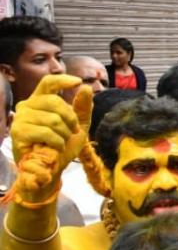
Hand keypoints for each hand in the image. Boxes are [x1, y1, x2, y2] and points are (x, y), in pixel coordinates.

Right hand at [10, 76, 92, 196]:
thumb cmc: (61, 146)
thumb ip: (82, 108)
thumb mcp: (78, 127)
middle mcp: (27, 106)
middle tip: (72, 131)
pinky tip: (56, 147)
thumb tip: (85, 87)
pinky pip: (46, 132)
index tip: (77, 82)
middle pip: (55, 102)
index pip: (48, 83)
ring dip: (64, 134)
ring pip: (53, 119)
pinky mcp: (18, 133)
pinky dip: (57, 141)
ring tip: (61, 141)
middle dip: (70, 119)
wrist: (51, 169)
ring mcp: (21, 119)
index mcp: (40, 101)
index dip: (62, 80)